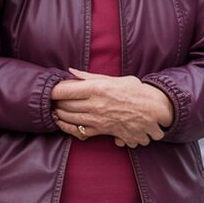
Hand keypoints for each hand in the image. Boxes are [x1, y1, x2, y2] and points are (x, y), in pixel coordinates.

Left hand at [51, 69, 172, 147]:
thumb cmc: (135, 91)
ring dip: (59, 115)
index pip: (66, 90)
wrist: (153, 111)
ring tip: (55, 110)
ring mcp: (98, 119)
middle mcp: (96, 104)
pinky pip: (79, 132)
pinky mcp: (102, 131)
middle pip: (65, 105)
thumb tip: (70, 70)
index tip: (49, 89)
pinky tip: (62, 123)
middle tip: (50, 100)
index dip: (54, 90)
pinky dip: (67, 128)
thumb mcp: (114, 78)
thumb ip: (89, 76)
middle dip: (55, 103)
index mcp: (98, 88)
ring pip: (70, 119)